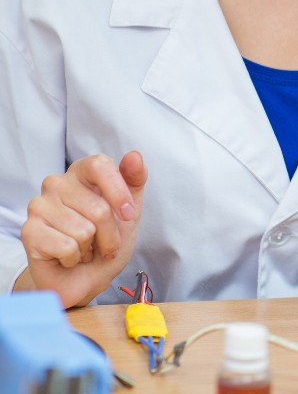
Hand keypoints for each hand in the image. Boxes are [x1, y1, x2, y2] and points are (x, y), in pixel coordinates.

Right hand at [19, 151, 146, 307]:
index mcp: (81, 172)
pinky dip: (74, 258)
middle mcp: (56, 183)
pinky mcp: (28, 231)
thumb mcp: (130, 211)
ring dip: (91, 248)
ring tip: (84, 248)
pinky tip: (68, 257)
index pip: (100, 165)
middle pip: (99, 208)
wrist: (84, 277)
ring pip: (84, 230)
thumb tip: (134, 155)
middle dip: (110, 234)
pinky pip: (67, 246)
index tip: (128, 215)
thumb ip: (134, 181)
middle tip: (103, 242)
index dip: (118, 192)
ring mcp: (39, 205)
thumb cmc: (106, 240)